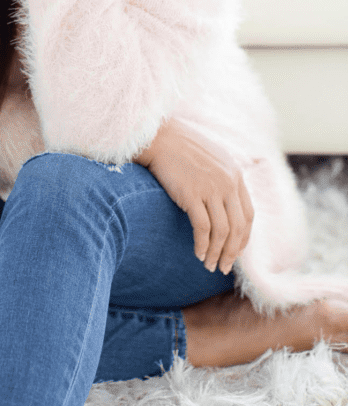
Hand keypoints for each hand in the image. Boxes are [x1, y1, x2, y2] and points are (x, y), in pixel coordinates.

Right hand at [135, 116, 254, 274]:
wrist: (157, 137)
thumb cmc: (179, 147)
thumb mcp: (211, 158)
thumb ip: (222, 177)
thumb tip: (224, 202)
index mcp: (235, 174)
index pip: (248, 215)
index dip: (243, 238)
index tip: (235, 251)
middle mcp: (228, 182)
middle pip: (238, 227)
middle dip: (232, 252)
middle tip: (224, 268)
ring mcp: (210, 188)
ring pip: (222, 232)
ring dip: (217, 253)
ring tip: (209, 266)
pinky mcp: (191, 195)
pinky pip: (203, 229)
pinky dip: (202, 245)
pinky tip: (198, 254)